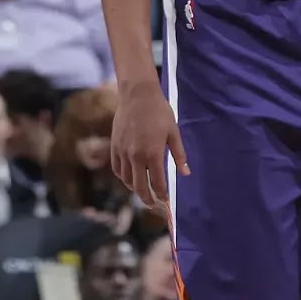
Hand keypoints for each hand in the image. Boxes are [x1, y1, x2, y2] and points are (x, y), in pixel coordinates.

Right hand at [110, 80, 188, 209]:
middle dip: (147, 199)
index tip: (166, 201)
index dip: (162, 196)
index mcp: (153, 154)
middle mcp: (136, 156)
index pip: (157, 184)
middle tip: (153, 204)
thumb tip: (185, 173)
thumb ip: (179, 155)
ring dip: (134, 188)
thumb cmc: (159, 112)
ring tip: (142, 191)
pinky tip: (129, 177)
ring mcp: (123, 151)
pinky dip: (123, 176)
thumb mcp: (174, 133)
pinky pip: (117, 168)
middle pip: (140, 187)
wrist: (137, 95)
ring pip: (126, 179)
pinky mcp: (115, 145)